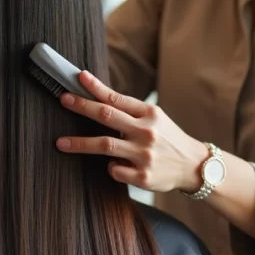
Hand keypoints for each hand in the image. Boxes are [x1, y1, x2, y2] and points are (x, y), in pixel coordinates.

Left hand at [55, 71, 206, 192]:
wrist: (194, 165)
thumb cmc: (168, 138)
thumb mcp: (154, 118)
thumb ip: (130, 111)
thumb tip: (97, 99)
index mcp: (149, 113)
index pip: (116, 98)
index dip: (96, 87)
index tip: (78, 77)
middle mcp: (146, 131)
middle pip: (107, 116)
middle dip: (82, 106)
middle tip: (63, 99)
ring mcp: (144, 154)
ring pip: (105, 145)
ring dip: (80, 143)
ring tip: (60, 143)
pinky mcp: (143, 177)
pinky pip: (115, 170)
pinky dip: (110, 167)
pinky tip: (114, 165)